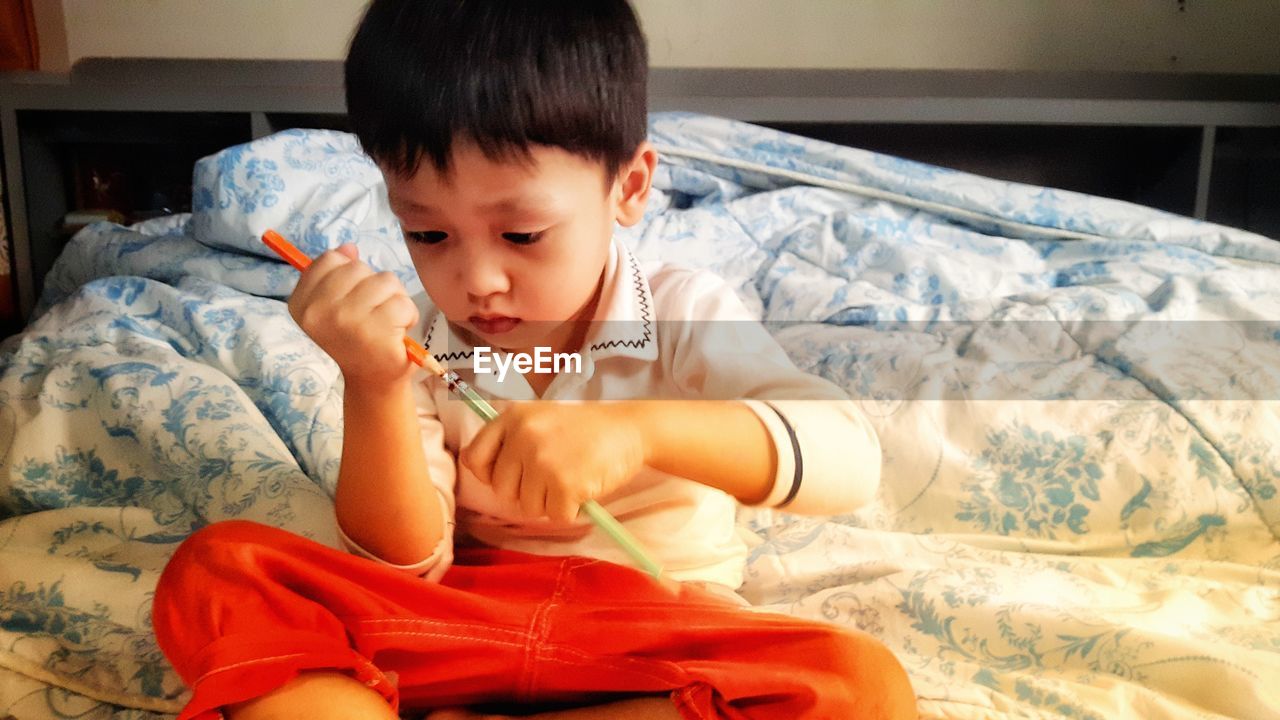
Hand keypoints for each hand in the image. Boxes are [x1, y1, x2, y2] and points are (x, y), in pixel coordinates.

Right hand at [287, 244, 418, 384]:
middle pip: (358, 268)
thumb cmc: (356, 341)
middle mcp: (317, 311)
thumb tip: (349, 247)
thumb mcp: (336, 306)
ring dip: (393, 300)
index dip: (349, 274)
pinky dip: (407, 316)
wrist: (371, 383)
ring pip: (384, 281)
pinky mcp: (375, 331)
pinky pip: (402, 302)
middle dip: (374, 287)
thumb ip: (338, 274)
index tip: (352, 298)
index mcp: (302, 304)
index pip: (329, 260)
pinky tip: (397, 333)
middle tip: (372, 314)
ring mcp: (346, 320)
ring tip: (386, 323)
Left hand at [459, 403, 647, 522]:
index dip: (490, 473)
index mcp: (513, 417)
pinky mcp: (565, 485)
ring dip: (549, 502)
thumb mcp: (541, 418)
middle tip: (552, 476)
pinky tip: (583, 487)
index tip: (511, 474)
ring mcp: (543, 461)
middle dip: (525, 491)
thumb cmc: (584, 428)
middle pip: (501, 489)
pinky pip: (556, 516)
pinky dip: (571, 509)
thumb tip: (485, 474)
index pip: (475, 458)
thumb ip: (511, 438)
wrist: (629, 428)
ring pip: (528, 507)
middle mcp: (524, 436)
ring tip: (570, 478)